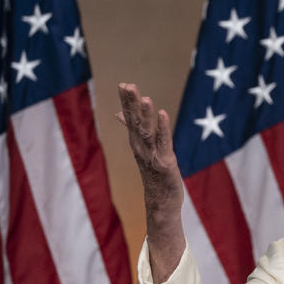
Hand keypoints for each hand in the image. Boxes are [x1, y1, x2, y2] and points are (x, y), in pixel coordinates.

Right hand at [117, 83, 183, 215]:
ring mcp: (152, 154)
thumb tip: (119, 114)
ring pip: (147, 131)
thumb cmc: (154, 173)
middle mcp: (141, 146)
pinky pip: (164, 142)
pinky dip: (162, 128)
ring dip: (146, 115)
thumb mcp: (142, 148)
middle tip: (127, 85)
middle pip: (135, 122)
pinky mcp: (165, 161)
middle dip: (131, 104)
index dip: (126, 102)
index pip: (129, 118)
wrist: (161, 200)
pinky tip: (163, 114)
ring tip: (144, 98)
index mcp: (136, 142)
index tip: (123, 84)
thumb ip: (132, 129)